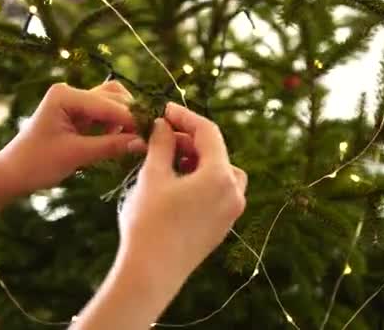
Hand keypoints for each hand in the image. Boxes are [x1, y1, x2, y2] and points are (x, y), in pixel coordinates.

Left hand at [0, 81, 145, 195]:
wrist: (12, 173)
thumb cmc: (37, 163)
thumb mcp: (77, 155)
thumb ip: (111, 146)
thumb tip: (143, 143)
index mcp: (65, 95)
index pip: (109, 105)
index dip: (132, 120)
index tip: (153, 135)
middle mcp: (70, 92)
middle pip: (114, 96)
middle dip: (131, 116)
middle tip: (148, 138)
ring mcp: (74, 102)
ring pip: (112, 103)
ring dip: (125, 119)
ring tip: (135, 140)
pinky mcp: (77, 115)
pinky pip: (104, 115)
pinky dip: (116, 125)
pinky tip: (121, 141)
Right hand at [118, 102, 247, 282]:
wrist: (151, 274)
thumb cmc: (149, 222)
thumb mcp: (153, 176)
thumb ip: (162, 144)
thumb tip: (164, 125)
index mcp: (220, 176)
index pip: (208, 133)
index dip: (185, 116)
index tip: (165, 110)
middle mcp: (234, 193)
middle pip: (216, 152)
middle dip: (188, 141)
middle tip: (159, 137)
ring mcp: (230, 213)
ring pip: (219, 172)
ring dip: (196, 161)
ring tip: (168, 161)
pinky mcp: (221, 227)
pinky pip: (216, 193)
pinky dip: (199, 181)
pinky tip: (174, 184)